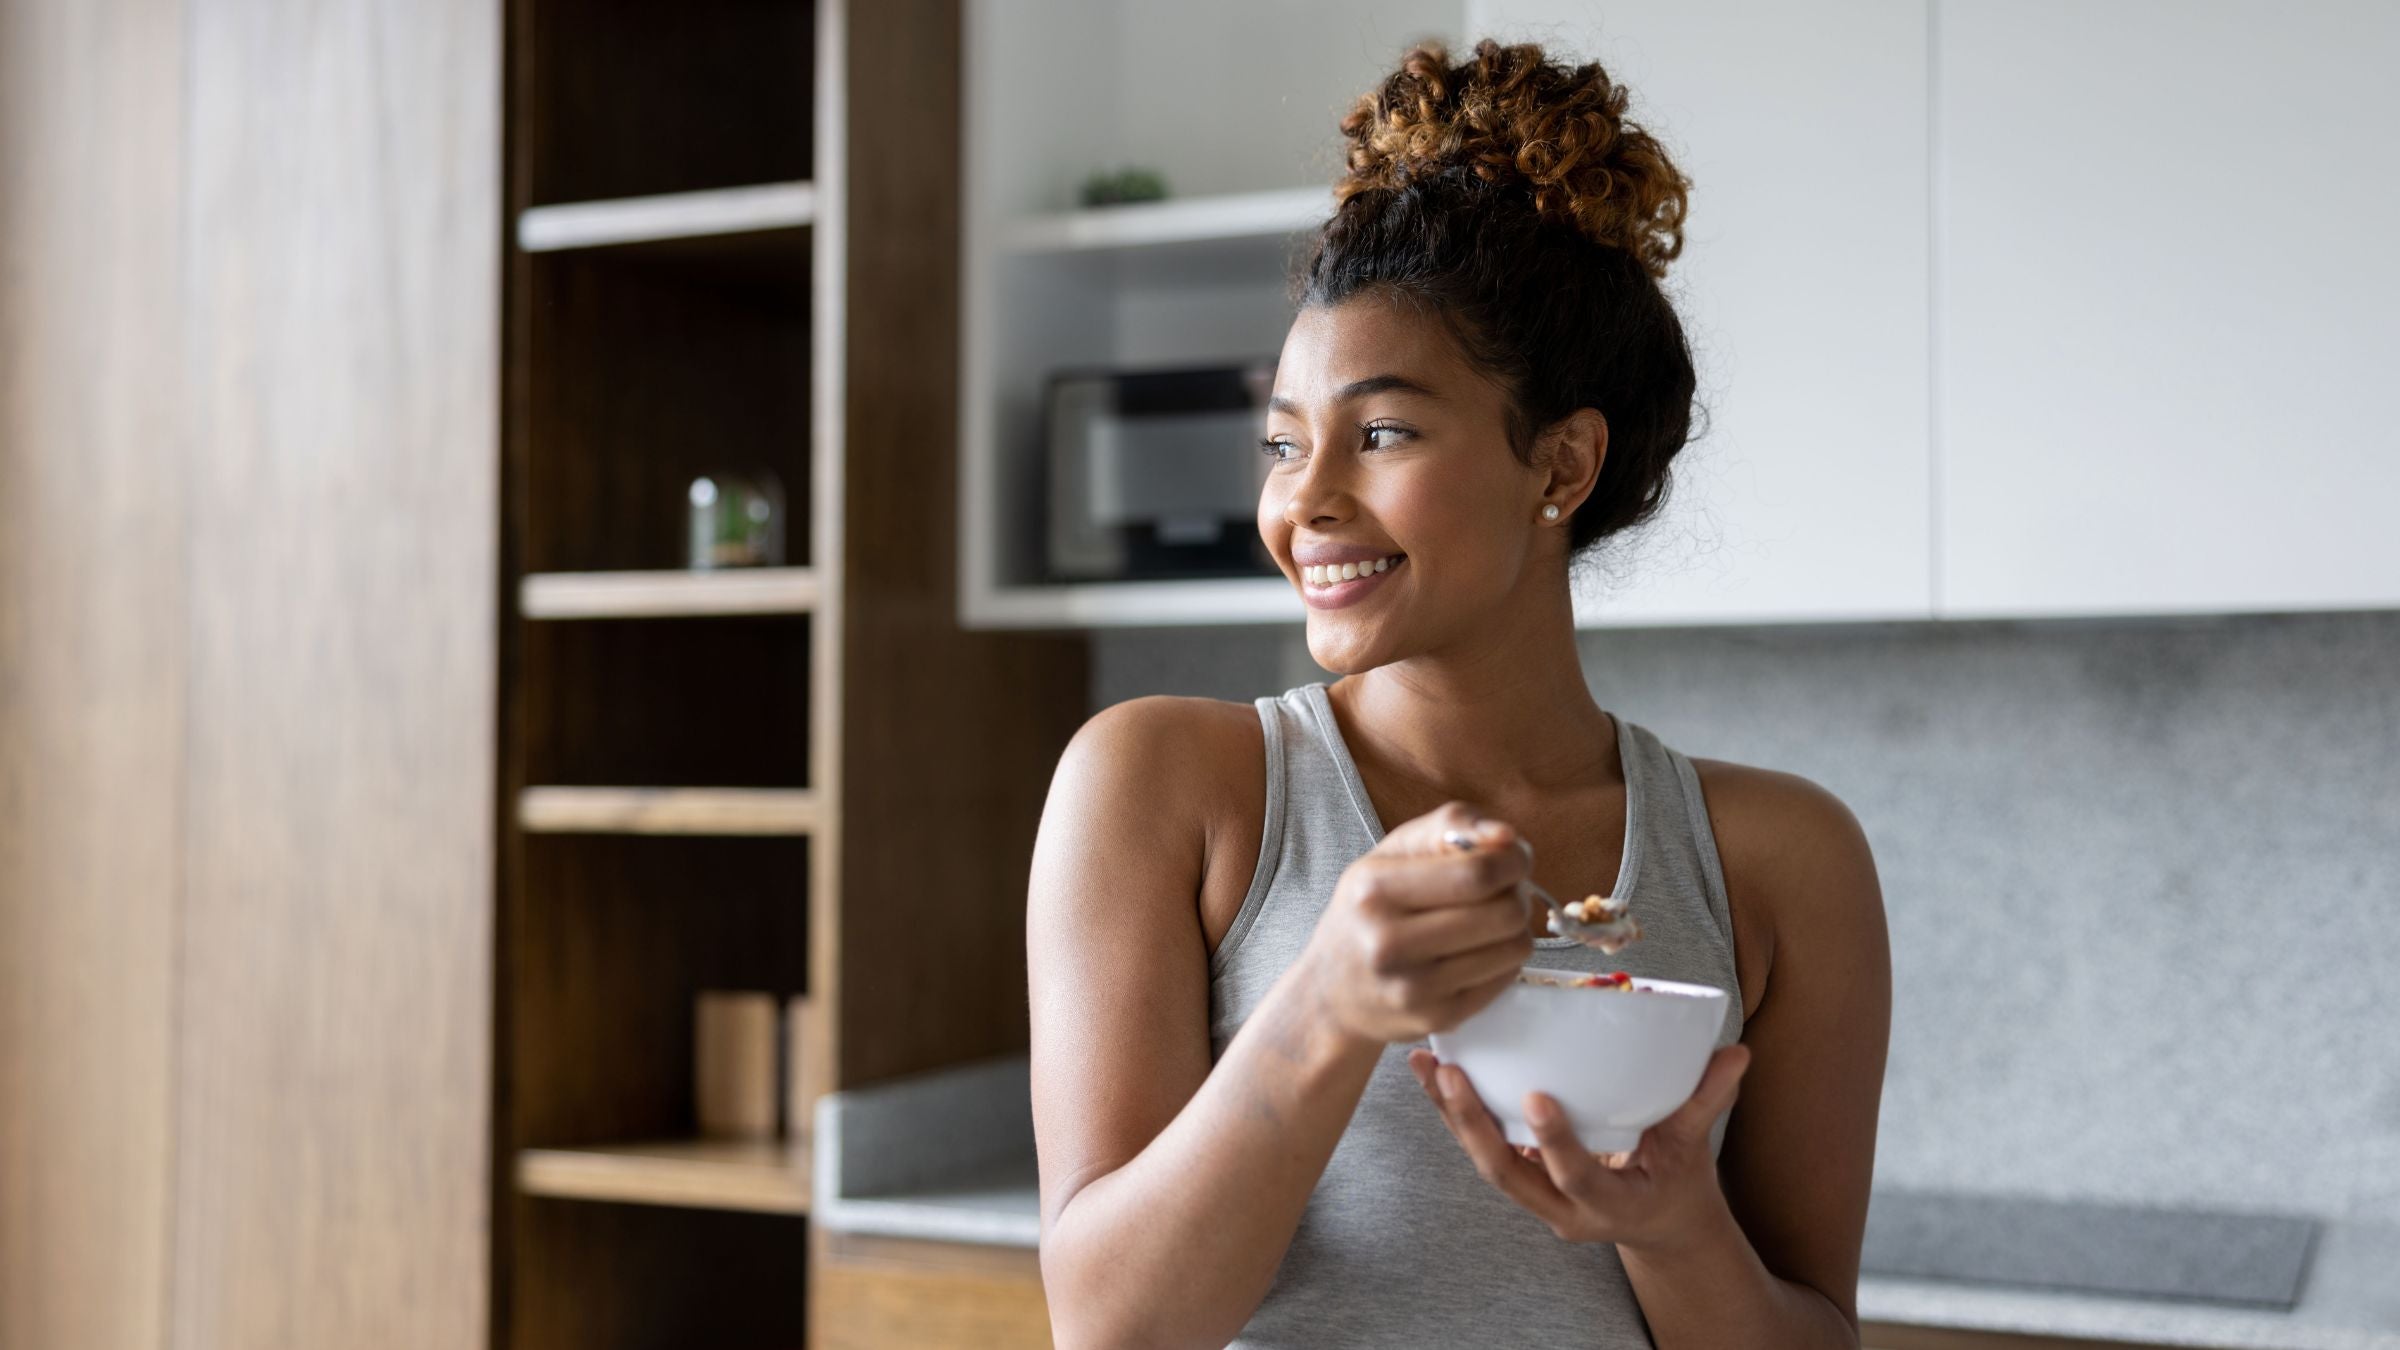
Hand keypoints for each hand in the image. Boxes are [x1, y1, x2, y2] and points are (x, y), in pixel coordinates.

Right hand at [1302, 802, 1535, 1043]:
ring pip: (1513, 947)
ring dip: (1515, 928)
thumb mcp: (1391, 854)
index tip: (1513, 857)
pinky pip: (1505, 979)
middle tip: (1504, 890)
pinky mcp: (1436, 1017)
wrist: (1330, 992)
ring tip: (1488, 922)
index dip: (1513, 860)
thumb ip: (1450, 827)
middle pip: (1503, 913)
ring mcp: (1413, 987)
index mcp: (1374, 889)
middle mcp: (1388, 941)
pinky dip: (1503, 960)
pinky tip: (1476, 952)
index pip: (1477, 873)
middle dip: (1517, 893)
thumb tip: (1507, 837)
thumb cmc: (1368, 911)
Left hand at [1407, 1042, 1752, 1252]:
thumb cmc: (1676, 1181)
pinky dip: (1456, 1114)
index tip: (1536, 1098)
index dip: (1555, 1142)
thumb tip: (1737, 1053)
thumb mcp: (1693, 1149)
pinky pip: (1481, 1148)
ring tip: (1427, 1064)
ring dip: (1450, 1115)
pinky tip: (1434, 1073)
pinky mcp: (1521, 1177)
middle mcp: (1563, 1209)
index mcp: (1609, 1204)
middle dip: (1473, 1126)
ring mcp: (1537, 1198)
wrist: (1658, 1223)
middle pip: (1506, 1175)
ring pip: (1483, 1162)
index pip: (1575, 1177)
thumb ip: (1706, 1101)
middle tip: (1450, 1074)